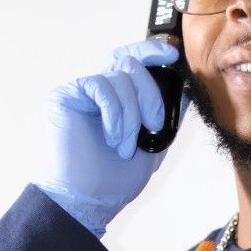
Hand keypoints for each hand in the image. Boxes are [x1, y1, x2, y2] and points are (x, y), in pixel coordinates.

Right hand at [37, 39, 189, 236]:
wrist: (91, 200)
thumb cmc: (116, 179)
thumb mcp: (156, 144)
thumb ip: (168, 114)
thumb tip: (185, 87)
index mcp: (119, 98)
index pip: (133, 60)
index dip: (152, 50)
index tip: (172, 54)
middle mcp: (100, 90)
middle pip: (131, 64)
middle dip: (150, 94)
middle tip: (153, 125)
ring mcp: (81, 92)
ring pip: (119, 76)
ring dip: (131, 114)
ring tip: (125, 145)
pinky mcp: (65, 95)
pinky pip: (99, 85)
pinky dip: (113, 113)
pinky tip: (111, 137)